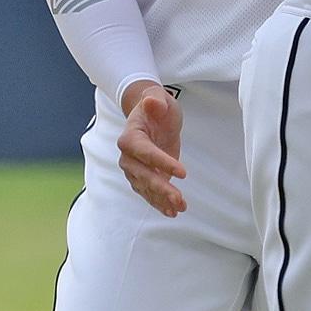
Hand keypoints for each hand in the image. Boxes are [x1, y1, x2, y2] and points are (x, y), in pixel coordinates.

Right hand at [117, 81, 186, 216]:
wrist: (151, 117)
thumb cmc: (157, 106)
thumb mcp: (160, 98)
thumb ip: (156, 100)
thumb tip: (152, 102)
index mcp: (130, 137)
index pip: (145, 152)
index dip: (162, 163)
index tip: (182, 172)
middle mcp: (127, 156)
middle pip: (143, 175)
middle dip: (161, 188)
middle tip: (179, 198)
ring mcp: (133, 169)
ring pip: (146, 188)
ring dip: (162, 199)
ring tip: (180, 207)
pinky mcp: (142, 178)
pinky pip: (149, 193)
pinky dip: (160, 203)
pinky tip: (173, 212)